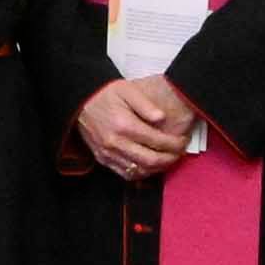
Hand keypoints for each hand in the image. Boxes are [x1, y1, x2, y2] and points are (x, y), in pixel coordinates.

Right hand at [76, 73, 206, 180]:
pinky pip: (125, 173)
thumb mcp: (128, 90)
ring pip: (139, 170)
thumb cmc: (105, 94)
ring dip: (158, 168)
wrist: (81, 101)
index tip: (183, 141)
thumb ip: (146, 104)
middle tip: (180, 153)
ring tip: (168, 159)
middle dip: (170, 159)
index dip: (174, 144)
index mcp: (124, 125)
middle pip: (151, 160)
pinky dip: (141, 173)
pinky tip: (150, 166)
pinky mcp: (102, 159)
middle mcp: (116, 142)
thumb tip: (162, 118)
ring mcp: (108, 153)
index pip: (157, 141)